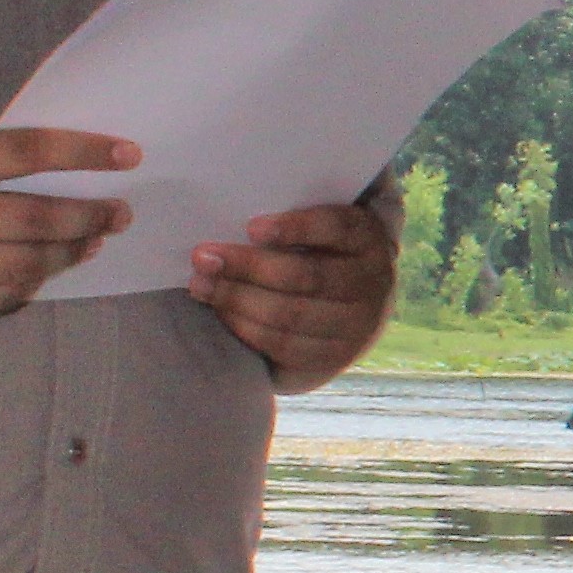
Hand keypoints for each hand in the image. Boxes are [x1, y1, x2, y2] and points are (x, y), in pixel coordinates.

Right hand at [0, 127, 135, 320]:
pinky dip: (30, 285)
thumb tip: (49, 162)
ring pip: (27, 264)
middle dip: (91, 216)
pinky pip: (0, 299)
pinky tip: (43, 272)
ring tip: (90, 241)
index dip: (82, 153)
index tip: (127, 155)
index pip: (26, 153)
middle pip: (38, 218)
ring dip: (69, 254)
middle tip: (119, 212)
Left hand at [193, 197, 395, 390]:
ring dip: (236, 299)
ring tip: (200, 285)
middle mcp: (372, 283)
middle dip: (247, 266)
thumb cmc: (321, 256)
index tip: (251, 227)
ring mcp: (357, 326)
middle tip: (203, 256)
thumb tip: (227, 216)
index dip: (295, 227)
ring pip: (290, 314)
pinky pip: (282, 343)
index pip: (337, 228)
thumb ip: (291, 223)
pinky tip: (222, 310)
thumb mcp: (322, 233)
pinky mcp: (334, 357)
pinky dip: (245, 326)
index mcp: (368, 240)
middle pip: (306, 276)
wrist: (355, 313)